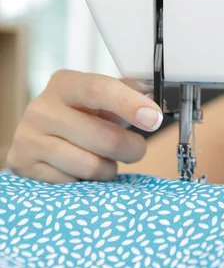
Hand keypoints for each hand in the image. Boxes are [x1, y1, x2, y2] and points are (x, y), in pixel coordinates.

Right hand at [7, 70, 162, 183]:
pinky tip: (80, 168)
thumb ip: (132, 96)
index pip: (99, 89)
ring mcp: (28, 137)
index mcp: (66, 84)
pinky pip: (73, 183)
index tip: (154, 119)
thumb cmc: (85, 116)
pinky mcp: (23, 164)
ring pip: (91, 166)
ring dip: (109, 168)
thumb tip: (155, 106)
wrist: (45, 136)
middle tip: (133, 149)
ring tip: (103, 158)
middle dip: (131, 149)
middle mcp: (42, 108)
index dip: (130, 105)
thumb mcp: (106, 100)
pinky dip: (86, 182)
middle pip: (104, 138)